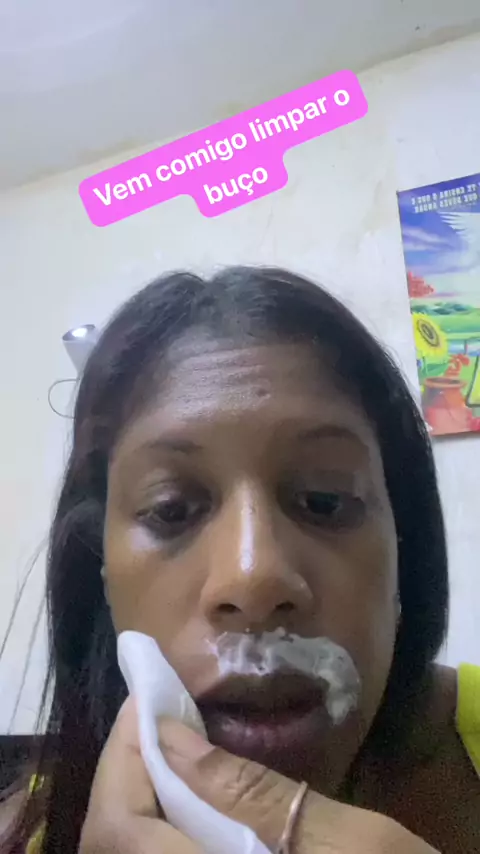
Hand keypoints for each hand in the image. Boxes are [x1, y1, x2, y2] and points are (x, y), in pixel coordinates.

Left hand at [80, 698, 439, 853]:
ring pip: (135, 849)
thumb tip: (171, 737)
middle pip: (115, 842)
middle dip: (128, 768)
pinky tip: (192, 785)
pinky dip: (165, 817)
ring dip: (143, 790)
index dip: (122, 757)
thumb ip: (256, 796)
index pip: (121, 831)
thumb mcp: (355, 843)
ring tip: (172, 735)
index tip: (148, 695)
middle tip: (157, 709)